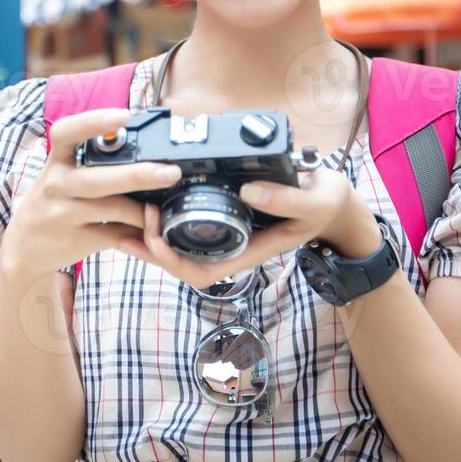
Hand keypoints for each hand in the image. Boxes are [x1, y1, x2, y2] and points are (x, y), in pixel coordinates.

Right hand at [0, 108, 183, 278]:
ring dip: (143, 211)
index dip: (93, 121)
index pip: (67, 133)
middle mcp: (57, 185)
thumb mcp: (62, 175)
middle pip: (99, 179)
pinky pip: (115, 236)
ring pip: (112, 210)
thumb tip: (147, 150)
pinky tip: (151, 233)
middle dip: (138, 175)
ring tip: (162, 209)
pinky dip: (138, 234)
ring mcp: (63, 215)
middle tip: (171, 172)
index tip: (124, 115)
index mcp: (56, 160)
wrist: (23, 247)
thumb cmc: (55, 201)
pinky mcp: (74, 241)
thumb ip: (93, 163)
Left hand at [114, 167, 366, 291]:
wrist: (334, 204)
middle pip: (179, 264)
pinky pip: (187, 229)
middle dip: (150, 248)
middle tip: (128, 220)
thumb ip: (285, 199)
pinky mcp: (224, 219)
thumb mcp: (313, 201)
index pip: (199, 271)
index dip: (170, 259)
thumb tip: (247, 190)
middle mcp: (232, 247)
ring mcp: (227, 236)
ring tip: (126, 215)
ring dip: (151, 237)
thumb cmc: (324, 205)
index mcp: (248, 250)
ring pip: (179, 249)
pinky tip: (147, 205)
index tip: (153, 233)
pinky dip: (164, 222)